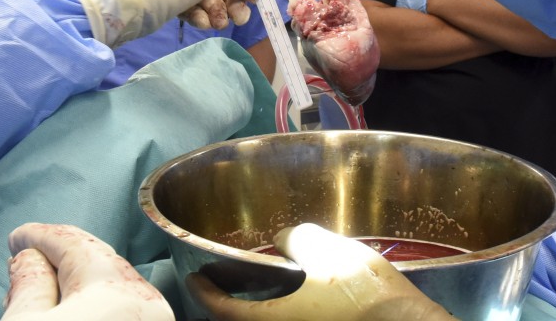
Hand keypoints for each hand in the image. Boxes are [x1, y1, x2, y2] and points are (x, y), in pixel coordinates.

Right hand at [1, 223, 174, 320]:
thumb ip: (28, 285)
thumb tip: (29, 258)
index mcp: (117, 290)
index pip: (75, 245)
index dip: (40, 237)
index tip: (17, 238)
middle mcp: (147, 304)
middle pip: (99, 265)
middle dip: (60, 258)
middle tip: (27, 257)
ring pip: (113, 290)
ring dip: (77, 284)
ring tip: (42, 288)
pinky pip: (122, 310)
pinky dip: (94, 304)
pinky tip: (71, 310)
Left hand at [185, 223, 453, 320]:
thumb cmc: (361, 292)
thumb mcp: (326, 250)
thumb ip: (294, 241)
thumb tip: (281, 245)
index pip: (220, 310)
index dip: (203, 292)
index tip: (194, 279)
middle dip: (229, 309)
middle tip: (226, 287)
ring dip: (259, 315)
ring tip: (262, 295)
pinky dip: (285, 317)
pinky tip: (298, 304)